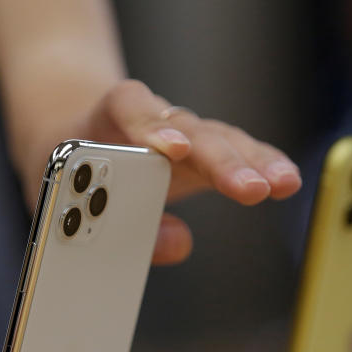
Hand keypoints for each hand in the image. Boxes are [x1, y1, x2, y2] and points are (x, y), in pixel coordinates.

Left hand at [23, 80, 302, 264]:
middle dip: (219, 160)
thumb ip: (111, 221)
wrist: (72, 130)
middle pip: (188, 128)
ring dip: (250, 163)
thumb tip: (177, 243)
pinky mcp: (203, 145)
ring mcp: (183, 128)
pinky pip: (235, 148)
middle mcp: (152, 116)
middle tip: (248, 189)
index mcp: (106, 116)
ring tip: (280, 185)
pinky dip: (260, 163)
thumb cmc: (71, 168)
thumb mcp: (68, 196)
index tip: (173, 150)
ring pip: (219, 138)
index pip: (130, 108)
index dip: (151, 126)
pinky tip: (284, 182)